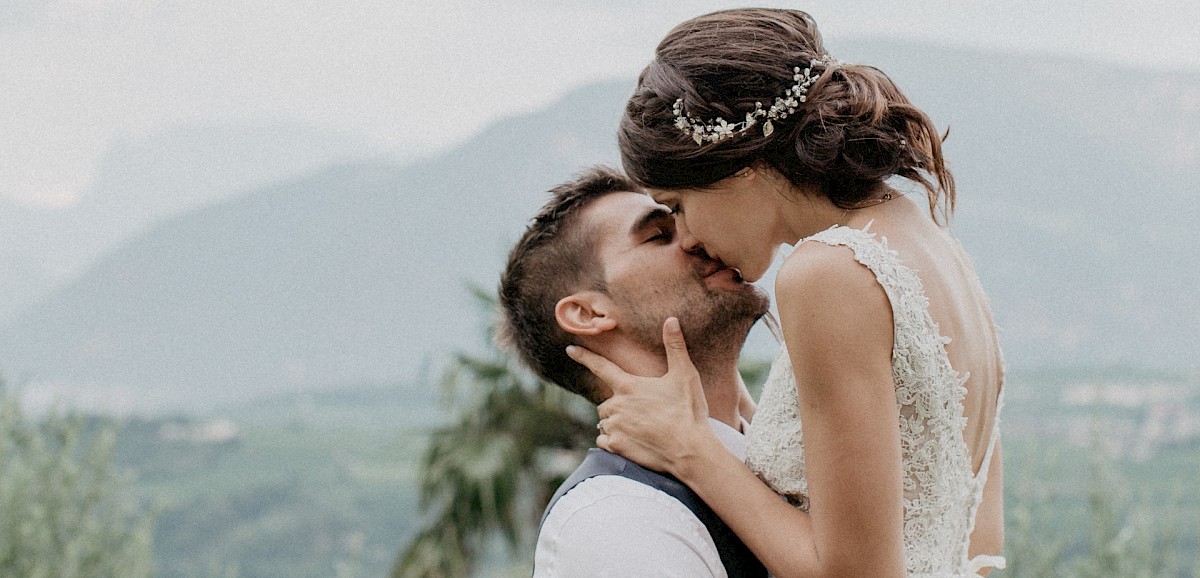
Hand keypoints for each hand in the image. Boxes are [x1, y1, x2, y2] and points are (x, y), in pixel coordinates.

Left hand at [566, 317, 714, 475]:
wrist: (689, 450)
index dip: (584, 356)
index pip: (601, 367)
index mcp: (629, 386)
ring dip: (615, 423)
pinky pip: (603, 440)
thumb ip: (675, 347)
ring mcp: (615, 427)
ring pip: (604, 422)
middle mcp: (617, 405)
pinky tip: (631, 442)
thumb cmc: (688, 411)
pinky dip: (611, 441)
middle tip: (642, 413)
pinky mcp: (616, 447)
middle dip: (617, 405)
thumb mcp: (685, 375)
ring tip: (640, 428)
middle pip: (605, 402)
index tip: (570, 349)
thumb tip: (671, 320)